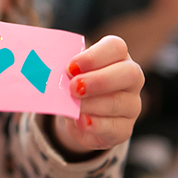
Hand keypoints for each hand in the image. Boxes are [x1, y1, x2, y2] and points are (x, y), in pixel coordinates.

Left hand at [54, 36, 143, 153]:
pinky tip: (81, 122)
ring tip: (73, 107)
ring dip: (92, 104)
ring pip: (119, 103)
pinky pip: (115, 127)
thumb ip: (64, 69)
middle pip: (129, 73)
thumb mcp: (68, 73)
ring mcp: (131, 105)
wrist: (77, 115)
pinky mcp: (124, 129)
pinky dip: (96, 125)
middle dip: (99, 80)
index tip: (71, 67)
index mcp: (117, 57)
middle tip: (73, 87)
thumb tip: (46, 69)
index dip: (94, 56)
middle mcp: (130, 79)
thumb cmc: (74, 84)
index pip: (116, 47)